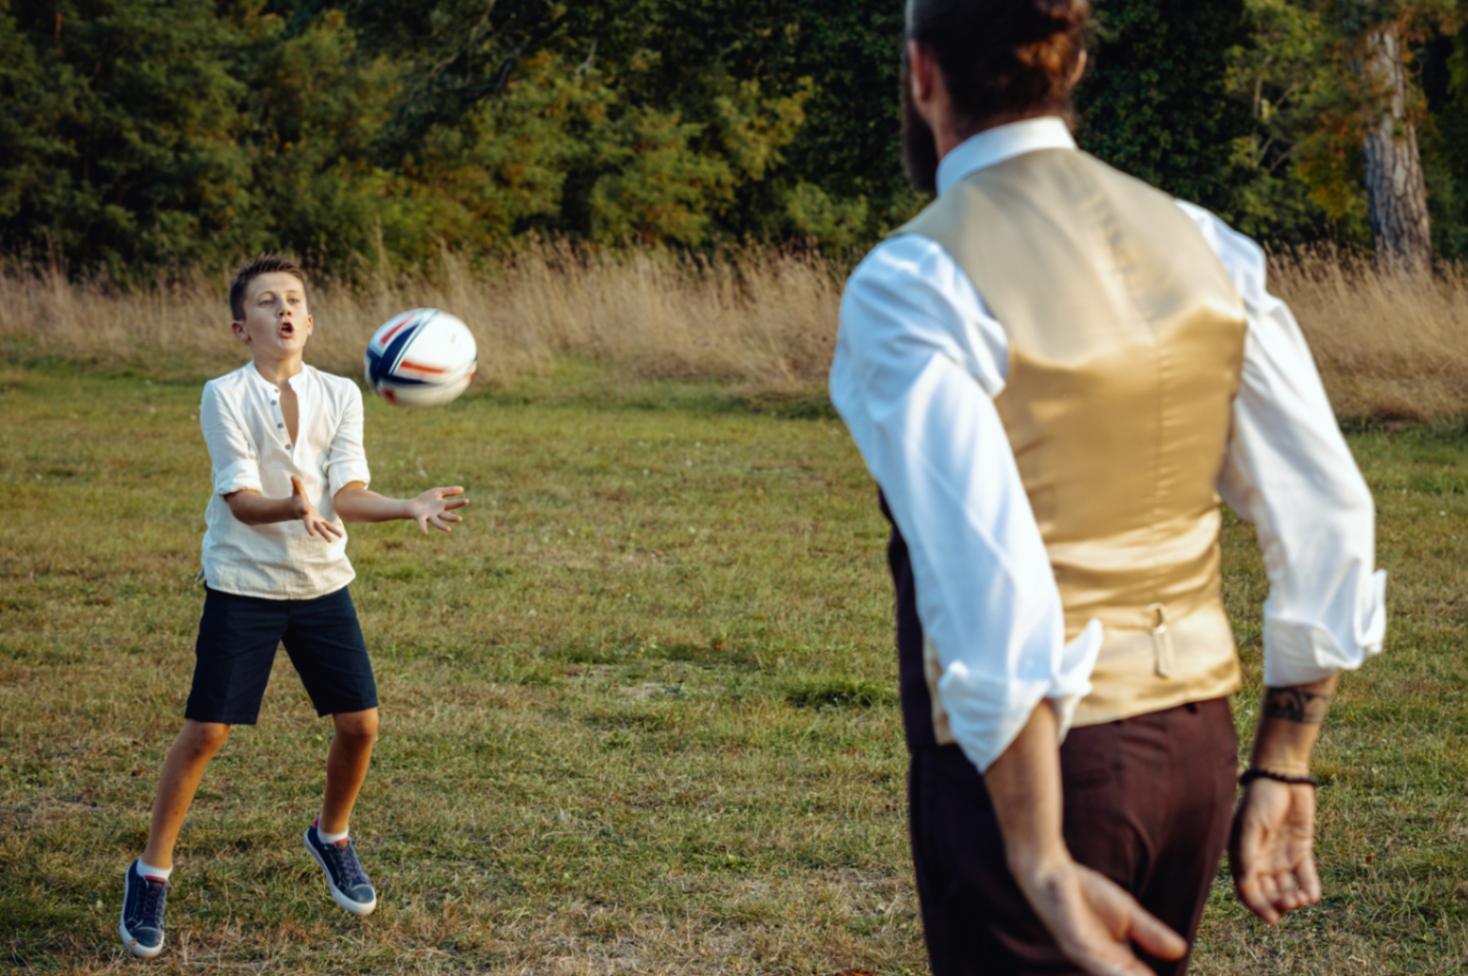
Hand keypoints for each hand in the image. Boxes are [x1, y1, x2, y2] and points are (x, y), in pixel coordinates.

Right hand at [290, 476, 342, 540]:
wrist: (296, 508)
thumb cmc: (297, 498)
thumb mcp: (297, 491)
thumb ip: (296, 484)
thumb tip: (293, 476)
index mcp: (302, 509)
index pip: (302, 509)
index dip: (303, 509)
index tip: (305, 510)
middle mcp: (308, 517)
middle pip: (310, 523)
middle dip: (312, 528)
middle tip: (312, 534)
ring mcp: (314, 521)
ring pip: (321, 528)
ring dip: (326, 534)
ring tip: (330, 541)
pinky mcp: (319, 521)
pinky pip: (327, 526)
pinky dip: (333, 530)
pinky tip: (340, 535)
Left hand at [407, 485, 467, 533]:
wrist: (412, 505)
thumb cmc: (426, 499)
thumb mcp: (438, 492)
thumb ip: (449, 491)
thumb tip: (462, 489)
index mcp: (442, 506)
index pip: (452, 504)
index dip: (459, 502)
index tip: (467, 500)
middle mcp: (437, 513)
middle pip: (446, 516)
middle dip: (452, 518)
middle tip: (459, 519)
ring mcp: (429, 516)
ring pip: (437, 522)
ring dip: (442, 526)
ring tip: (448, 530)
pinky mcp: (420, 517)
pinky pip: (422, 523)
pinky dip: (423, 528)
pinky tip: (425, 533)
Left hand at [1014, 855, 1186, 975]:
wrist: (1051, 871)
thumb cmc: (1086, 893)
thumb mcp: (1127, 913)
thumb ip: (1151, 933)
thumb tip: (1181, 950)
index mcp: (1115, 958)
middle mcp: (1099, 961)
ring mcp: (1084, 953)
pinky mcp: (1071, 939)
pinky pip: (1091, 958)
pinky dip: (1109, 970)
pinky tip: (1124, 974)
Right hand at [1229, 778, 1320, 922]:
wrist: (1283, 777)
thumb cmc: (1259, 798)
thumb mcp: (1250, 825)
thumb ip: (1246, 854)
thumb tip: (1244, 882)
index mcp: (1243, 855)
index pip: (1247, 888)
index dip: (1257, 905)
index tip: (1272, 918)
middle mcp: (1261, 860)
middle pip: (1267, 892)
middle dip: (1277, 903)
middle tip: (1289, 904)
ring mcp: (1281, 857)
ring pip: (1286, 887)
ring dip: (1293, 898)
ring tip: (1301, 900)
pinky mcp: (1300, 851)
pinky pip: (1305, 876)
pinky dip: (1309, 888)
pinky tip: (1312, 896)